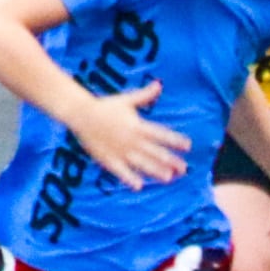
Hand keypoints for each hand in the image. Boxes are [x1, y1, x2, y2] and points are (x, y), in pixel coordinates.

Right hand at [68, 80, 186, 188]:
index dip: (175, 140)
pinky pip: (120, 171)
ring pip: (141, 163)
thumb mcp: (126, 100)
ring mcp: (119, 150)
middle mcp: (131, 139)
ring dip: (155, 171)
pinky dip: (128, 178)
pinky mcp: (108, 158)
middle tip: (184, 168)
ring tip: (168, 178)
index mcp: (137, 125)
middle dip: (170, 160)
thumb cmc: (105, 106)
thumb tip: (159, 84)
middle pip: (154, 151)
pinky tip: (138, 186)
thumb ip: (145, 96)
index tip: (188, 146)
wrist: (81, 114)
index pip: (160, 134)